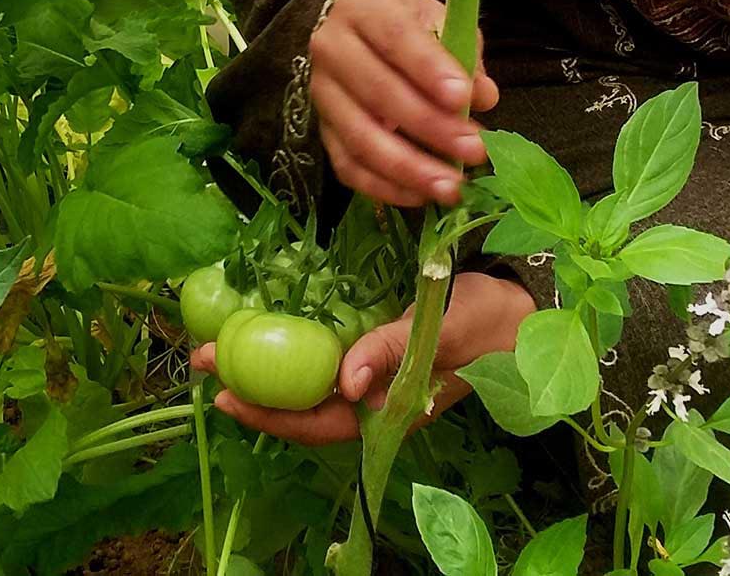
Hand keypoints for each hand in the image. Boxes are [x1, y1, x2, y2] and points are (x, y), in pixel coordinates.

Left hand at [190, 272, 533, 446]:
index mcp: (391, 407)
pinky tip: (269, 326)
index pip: (318, 423)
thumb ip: (392, 352)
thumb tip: (343, 382)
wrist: (527, 306)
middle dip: (252, 388)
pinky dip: (293, 345)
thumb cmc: (488, 321)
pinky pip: (326, 354)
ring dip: (267, 364)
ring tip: (221, 342)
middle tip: (202, 359)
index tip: (224, 396)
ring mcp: (376, 375)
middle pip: (303, 404)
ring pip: (309, 380)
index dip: (269, 415)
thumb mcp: (441, 330)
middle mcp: (376, 398)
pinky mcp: (378, 348)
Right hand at [309, 0, 499, 206]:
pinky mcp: (323, 131)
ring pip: (360, 137)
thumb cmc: (408, 26)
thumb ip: (464, 55)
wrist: (363, 34)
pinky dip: (384, 187)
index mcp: (362, 8)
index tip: (464, 98)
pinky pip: (348, 167)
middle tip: (474, 150)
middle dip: (430, 126)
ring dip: (409, 168)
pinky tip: (420, 195)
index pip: (395, 36)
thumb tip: (484, 96)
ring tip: (451, 186)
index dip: (429, 69)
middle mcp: (332, 49)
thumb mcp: (439, 22)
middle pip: (378, 92)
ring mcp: (323, 94)